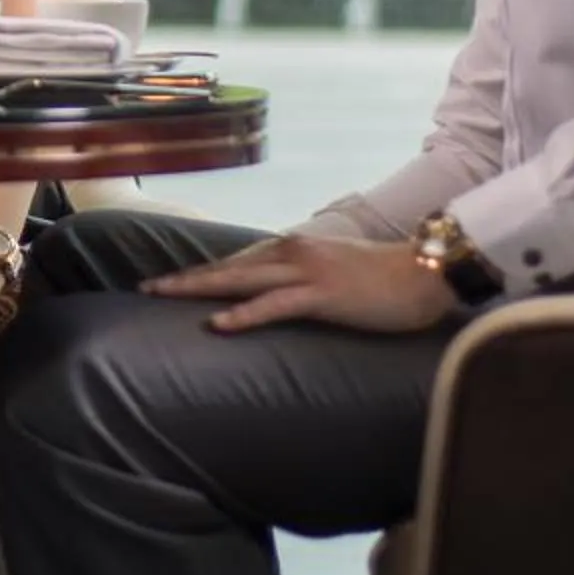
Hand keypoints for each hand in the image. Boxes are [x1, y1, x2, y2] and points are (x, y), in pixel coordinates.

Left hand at [142, 234, 458, 334]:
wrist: (426, 272)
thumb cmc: (384, 279)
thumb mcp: (333, 274)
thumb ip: (303, 281)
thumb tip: (279, 295)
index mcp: (294, 249)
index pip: (237, 261)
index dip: (203, 271)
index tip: (170, 281)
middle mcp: (292, 252)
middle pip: (228, 267)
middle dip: (186, 278)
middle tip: (147, 288)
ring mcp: (306, 272)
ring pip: (240, 279)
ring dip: (199, 288)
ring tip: (163, 296)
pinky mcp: (322, 295)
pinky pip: (274, 305)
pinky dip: (243, 314)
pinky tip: (216, 325)